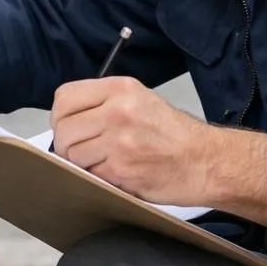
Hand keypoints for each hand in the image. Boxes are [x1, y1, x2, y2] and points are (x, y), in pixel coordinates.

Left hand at [49, 77, 220, 205]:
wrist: (206, 161)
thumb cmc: (175, 134)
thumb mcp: (140, 100)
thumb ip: (104, 103)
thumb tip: (67, 119)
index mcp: (120, 88)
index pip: (65, 97)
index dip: (60, 116)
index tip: (67, 126)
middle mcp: (118, 110)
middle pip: (64, 128)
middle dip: (67, 144)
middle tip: (82, 150)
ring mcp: (119, 141)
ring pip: (73, 154)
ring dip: (82, 163)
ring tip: (104, 162)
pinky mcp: (121, 169)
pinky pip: (90, 174)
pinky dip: (98, 177)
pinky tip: (117, 172)